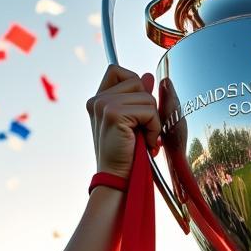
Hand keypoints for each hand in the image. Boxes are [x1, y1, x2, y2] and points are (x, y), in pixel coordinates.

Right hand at [87, 65, 161, 179]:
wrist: (117, 180)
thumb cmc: (126, 157)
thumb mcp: (132, 124)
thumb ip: (137, 98)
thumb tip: (148, 76)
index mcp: (98, 100)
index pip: (117, 70)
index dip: (134, 84)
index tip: (138, 111)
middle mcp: (97, 100)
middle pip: (136, 81)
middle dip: (147, 106)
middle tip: (143, 130)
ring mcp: (103, 105)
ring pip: (146, 96)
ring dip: (153, 120)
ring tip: (144, 139)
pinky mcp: (114, 113)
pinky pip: (149, 110)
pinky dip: (154, 128)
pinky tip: (146, 143)